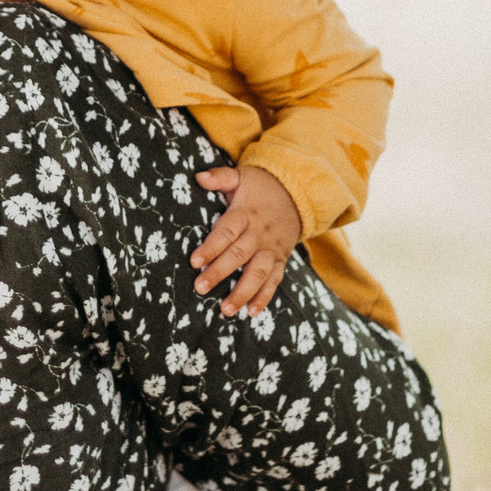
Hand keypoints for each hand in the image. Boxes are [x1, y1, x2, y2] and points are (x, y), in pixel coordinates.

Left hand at [190, 166, 302, 317]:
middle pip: (239, 255)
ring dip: (243, 292)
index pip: (227, 231)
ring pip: (258, 272)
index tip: (194, 261)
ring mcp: (272, 249)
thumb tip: (198, 177)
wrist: (295, 193)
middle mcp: (260, 234)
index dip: (211, 246)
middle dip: (220, 272)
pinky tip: (252, 313)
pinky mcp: (281, 260)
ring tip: (226, 309)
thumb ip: (220, 177)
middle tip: (200, 288)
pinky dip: (264, 297)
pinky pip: (274, 281)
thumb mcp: (241, 176)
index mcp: (246, 213)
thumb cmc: (259, 187)